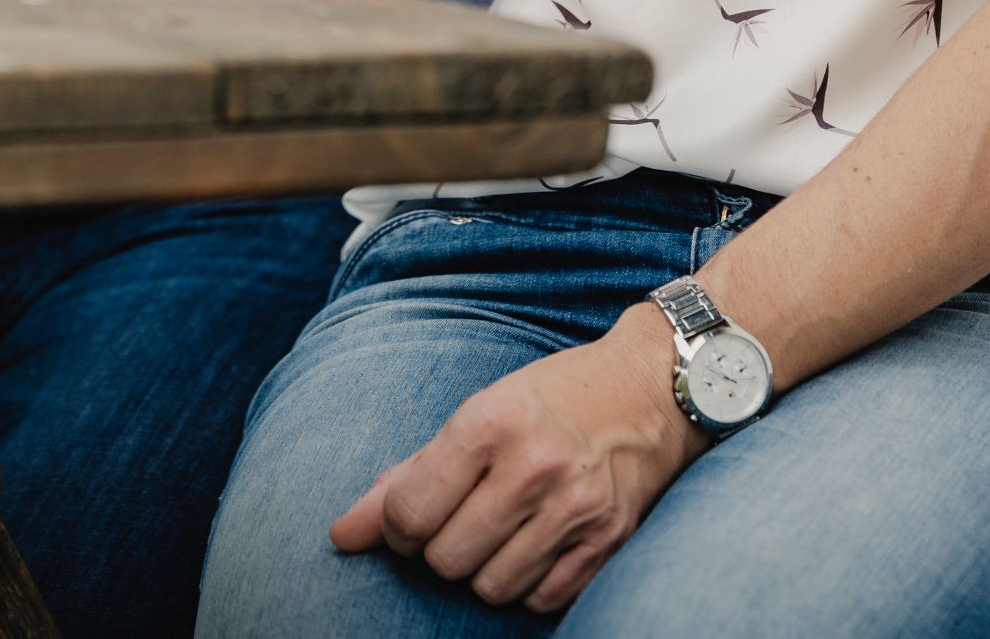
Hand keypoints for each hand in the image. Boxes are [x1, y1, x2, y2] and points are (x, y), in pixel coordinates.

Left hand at [329, 314, 692, 614]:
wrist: (648, 390)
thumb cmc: (548, 399)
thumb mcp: (475, 413)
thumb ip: (406, 475)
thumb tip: (341, 534)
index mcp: (489, 423)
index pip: (410, 511)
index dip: (396, 525)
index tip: (411, 514)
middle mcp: (534, 467)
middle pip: (446, 558)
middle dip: (439, 547)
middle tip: (458, 518)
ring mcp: (576, 509)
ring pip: (490, 586)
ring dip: (483, 568)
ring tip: (500, 528)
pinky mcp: (608, 543)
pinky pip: (539, 599)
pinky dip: (527, 582)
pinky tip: (536, 542)